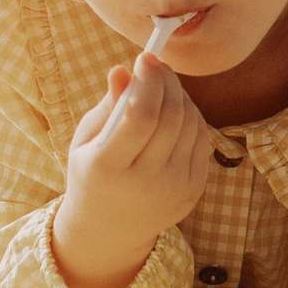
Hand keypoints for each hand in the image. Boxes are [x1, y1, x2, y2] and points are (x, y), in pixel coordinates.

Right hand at [51, 49, 216, 287]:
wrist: (109, 230)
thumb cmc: (92, 174)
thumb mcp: (86, 141)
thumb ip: (108, 106)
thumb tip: (123, 71)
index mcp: (107, 168)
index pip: (140, 117)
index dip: (148, 81)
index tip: (145, 57)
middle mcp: (144, 182)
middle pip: (170, 117)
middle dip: (167, 81)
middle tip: (157, 65)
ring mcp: (173, 189)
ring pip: (190, 125)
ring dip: (180, 95)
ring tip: (164, 85)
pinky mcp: (193, 191)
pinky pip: (201, 140)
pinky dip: (191, 116)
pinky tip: (176, 108)